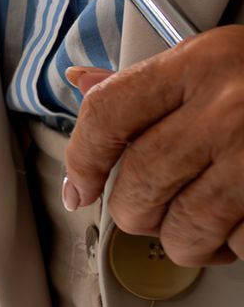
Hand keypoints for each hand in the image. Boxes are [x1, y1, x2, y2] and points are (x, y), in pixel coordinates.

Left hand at [65, 26, 243, 265]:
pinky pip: (239, 244)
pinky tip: (237, 230)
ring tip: (195, 228)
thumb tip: (84, 83)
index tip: (79, 184)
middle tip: (146, 210)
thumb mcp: (215, 57)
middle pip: (140, 182)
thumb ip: (148, 79)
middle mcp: (229, 109)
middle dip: (133, 211)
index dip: (82, 158)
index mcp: (201, 65)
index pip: (109, 115)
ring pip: (185, 226)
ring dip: (182, 241)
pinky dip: (232, 249)